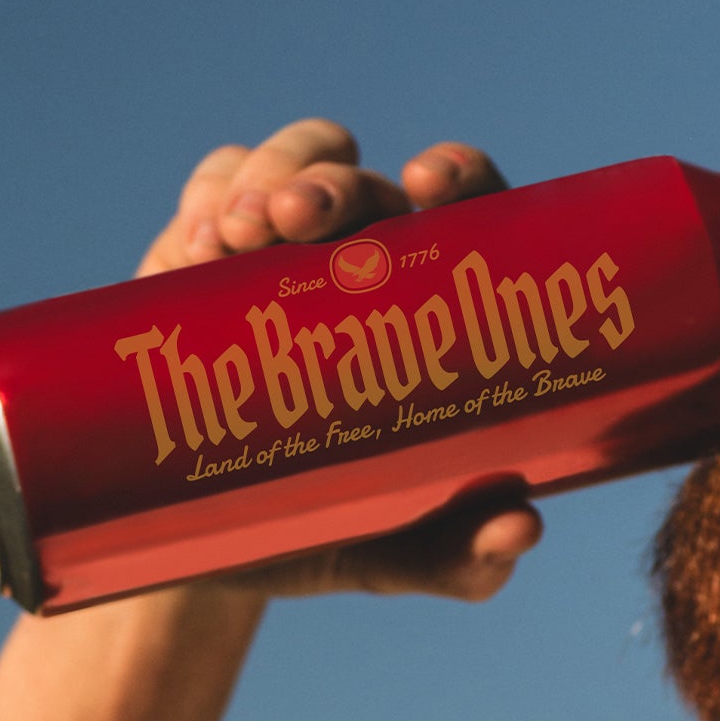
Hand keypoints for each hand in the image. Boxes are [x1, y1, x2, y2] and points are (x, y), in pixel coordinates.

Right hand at [135, 119, 544, 606]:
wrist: (211, 550)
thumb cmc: (328, 533)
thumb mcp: (394, 553)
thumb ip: (462, 557)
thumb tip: (523, 525)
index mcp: (437, 309)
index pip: (470, 212)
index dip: (459, 174)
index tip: (429, 184)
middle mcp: (370, 261)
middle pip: (372, 182)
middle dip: (336, 181)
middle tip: (298, 221)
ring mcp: (290, 245)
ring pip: (294, 163)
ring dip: (268, 176)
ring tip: (231, 239)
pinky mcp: (212, 246)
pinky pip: (216, 184)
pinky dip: (209, 197)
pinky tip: (197, 247)